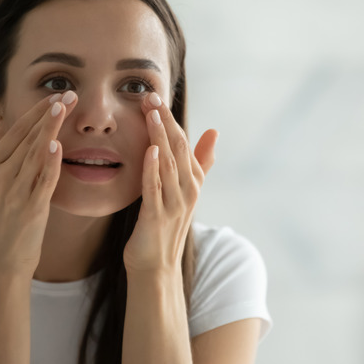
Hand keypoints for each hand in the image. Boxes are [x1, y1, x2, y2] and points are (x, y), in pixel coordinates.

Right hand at [0, 92, 76, 273]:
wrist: (0, 261)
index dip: (36, 113)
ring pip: (35, 154)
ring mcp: (15, 193)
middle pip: (28, 138)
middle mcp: (0, 177)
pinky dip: (49, 163)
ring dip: (51, 129)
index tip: (55, 95)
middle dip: (49, 114)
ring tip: (65, 107)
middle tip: (70, 93)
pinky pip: (42, 181)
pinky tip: (56, 145)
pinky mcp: (31, 209)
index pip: (15, 133)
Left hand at [122, 92, 217, 273]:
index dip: (170, 118)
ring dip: (159, 137)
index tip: (155, 96)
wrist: (155, 267)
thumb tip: (214, 131)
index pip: (183, 142)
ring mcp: (174, 204)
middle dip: (165, 120)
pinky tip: (149, 150)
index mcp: (193, 181)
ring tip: (150, 113)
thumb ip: (200, 162)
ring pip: (168, 164)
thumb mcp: (184, 190)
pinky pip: (155, 188)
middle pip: (177, 148)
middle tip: (150, 96)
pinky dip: (153, 168)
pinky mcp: (157, 217)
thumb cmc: (164, 227)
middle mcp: (188, 190)